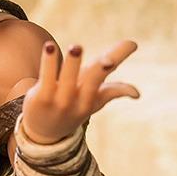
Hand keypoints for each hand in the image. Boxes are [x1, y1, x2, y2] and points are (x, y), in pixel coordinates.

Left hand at [21, 39, 139, 144]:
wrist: (43, 132)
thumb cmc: (73, 107)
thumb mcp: (92, 101)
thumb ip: (113, 91)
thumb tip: (136, 94)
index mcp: (93, 99)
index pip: (110, 81)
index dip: (120, 62)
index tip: (132, 43)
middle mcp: (79, 101)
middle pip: (93, 82)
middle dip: (100, 71)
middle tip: (108, 59)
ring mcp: (59, 101)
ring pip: (68, 81)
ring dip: (72, 64)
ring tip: (76, 47)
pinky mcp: (40, 98)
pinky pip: (46, 78)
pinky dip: (48, 62)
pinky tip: (49, 46)